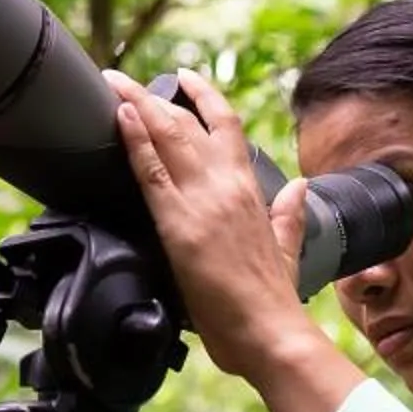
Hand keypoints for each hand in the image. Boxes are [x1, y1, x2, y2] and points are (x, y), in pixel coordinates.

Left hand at [105, 69, 315, 380]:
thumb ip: (290, 214)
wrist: (270, 335)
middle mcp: (227, 186)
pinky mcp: (179, 225)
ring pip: (167, 136)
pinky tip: (119, 117)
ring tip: (112, 83)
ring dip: (135, 104)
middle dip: (151, 94)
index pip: (226, 125)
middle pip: (186, 123)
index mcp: (251, 190)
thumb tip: (300, 187)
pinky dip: (135, 140)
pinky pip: (151, 171)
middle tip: (122, 77)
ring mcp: (202, 202)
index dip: (203, 96)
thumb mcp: (288, 247)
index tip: (184, 76)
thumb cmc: (273, 301)